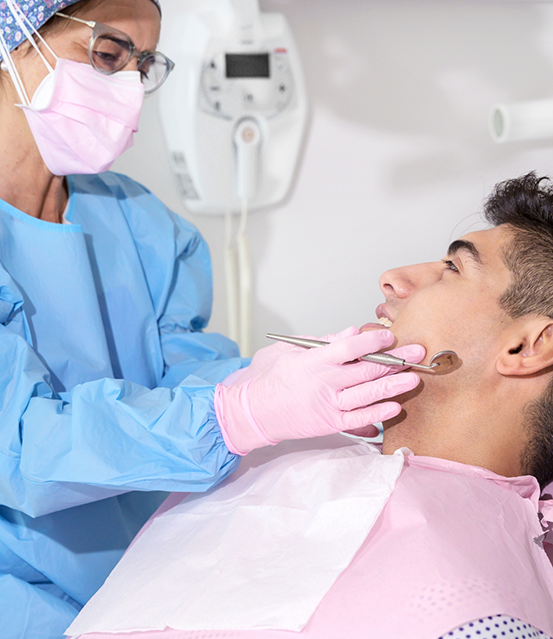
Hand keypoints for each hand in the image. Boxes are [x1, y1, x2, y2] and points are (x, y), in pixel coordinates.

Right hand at [215, 327, 424, 454]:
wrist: (251, 413)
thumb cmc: (266, 379)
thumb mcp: (289, 350)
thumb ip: (321, 342)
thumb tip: (350, 332)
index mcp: (314, 361)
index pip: (349, 347)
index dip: (373, 341)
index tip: (390, 335)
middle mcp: (324, 383)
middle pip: (366, 369)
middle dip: (396, 359)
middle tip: (417, 352)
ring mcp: (328, 405)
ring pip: (368, 394)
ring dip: (394, 385)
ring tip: (414, 377)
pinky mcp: (329, 424)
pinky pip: (359, 420)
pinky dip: (378, 414)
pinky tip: (395, 406)